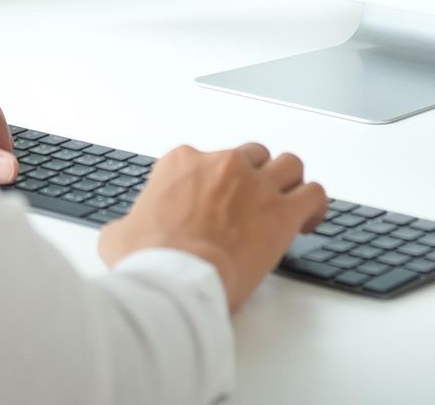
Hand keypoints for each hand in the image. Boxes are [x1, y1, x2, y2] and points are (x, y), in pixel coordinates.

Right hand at [98, 143, 325, 311]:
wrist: (178, 278)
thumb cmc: (150, 258)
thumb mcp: (119, 235)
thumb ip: (128, 224)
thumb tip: (124, 234)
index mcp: (182, 163)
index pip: (204, 159)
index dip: (211, 184)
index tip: (213, 205)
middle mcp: (222, 164)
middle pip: (251, 156)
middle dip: (253, 177)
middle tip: (252, 204)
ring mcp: (255, 185)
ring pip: (288, 164)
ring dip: (288, 182)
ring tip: (286, 204)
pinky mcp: (281, 212)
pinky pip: (313, 194)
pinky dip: (314, 204)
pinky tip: (308, 220)